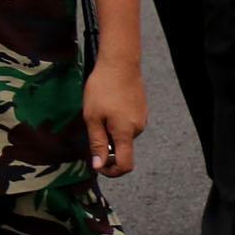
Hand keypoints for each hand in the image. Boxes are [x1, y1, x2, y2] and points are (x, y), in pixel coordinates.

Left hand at [84, 58, 146, 177]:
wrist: (120, 62)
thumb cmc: (102, 88)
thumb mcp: (92, 117)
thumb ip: (97, 143)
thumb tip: (99, 166)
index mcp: (126, 133)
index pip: (125, 165)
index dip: (111, 171)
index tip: (97, 164)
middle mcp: (138, 129)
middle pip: (123, 150)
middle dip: (107, 147)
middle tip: (92, 128)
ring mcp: (142, 118)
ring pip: (124, 136)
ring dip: (111, 133)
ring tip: (99, 113)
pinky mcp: (142, 110)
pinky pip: (128, 124)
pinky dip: (117, 123)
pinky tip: (109, 106)